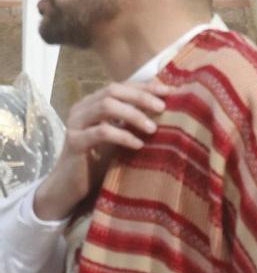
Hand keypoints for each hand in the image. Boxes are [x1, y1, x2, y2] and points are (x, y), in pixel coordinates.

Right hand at [33, 81, 167, 221]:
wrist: (71, 185)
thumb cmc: (99, 162)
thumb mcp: (120, 139)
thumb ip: (133, 124)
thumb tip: (168, 113)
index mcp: (93, 104)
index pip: (120, 86)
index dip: (145, 86)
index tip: (169, 91)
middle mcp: (82, 109)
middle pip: (112, 90)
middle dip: (140, 96)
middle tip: (163, 107)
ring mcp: (76, 124)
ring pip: (105, 106)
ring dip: (133, 114)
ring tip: (152, 128)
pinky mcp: (74, 142)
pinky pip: (101, 132)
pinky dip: (123, 136)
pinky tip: (138, 145)